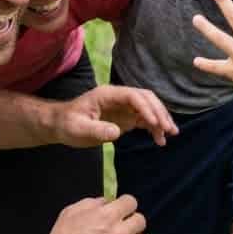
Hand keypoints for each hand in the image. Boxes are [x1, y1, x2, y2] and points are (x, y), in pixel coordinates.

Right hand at [44, 194, 146, 233]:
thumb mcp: (71, 212)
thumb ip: (92, 203)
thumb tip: (106, 203)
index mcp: (108, 215)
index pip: (131, 202)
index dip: (125, 204)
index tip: (120, 208)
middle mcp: (120, 232)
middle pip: (141, 221)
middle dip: (131, 220)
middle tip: (121, 226)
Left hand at [56, 85, 177, 146]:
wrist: (61, 125)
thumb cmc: (67, 124)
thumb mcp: (78, 129)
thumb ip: (96, 130)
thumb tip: (116, 132)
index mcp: (107, 94)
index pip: (133, 96)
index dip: (146, 108)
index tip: (155, 123)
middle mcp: (118, 97)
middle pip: (145, 98)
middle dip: (159, 112)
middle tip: (168, 129)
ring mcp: (123, 107)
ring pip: (148, 107)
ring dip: (160, 119)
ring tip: (171, 134)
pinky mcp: (125, 117)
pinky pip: (144, 119)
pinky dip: (154, 127)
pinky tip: (160, 139)